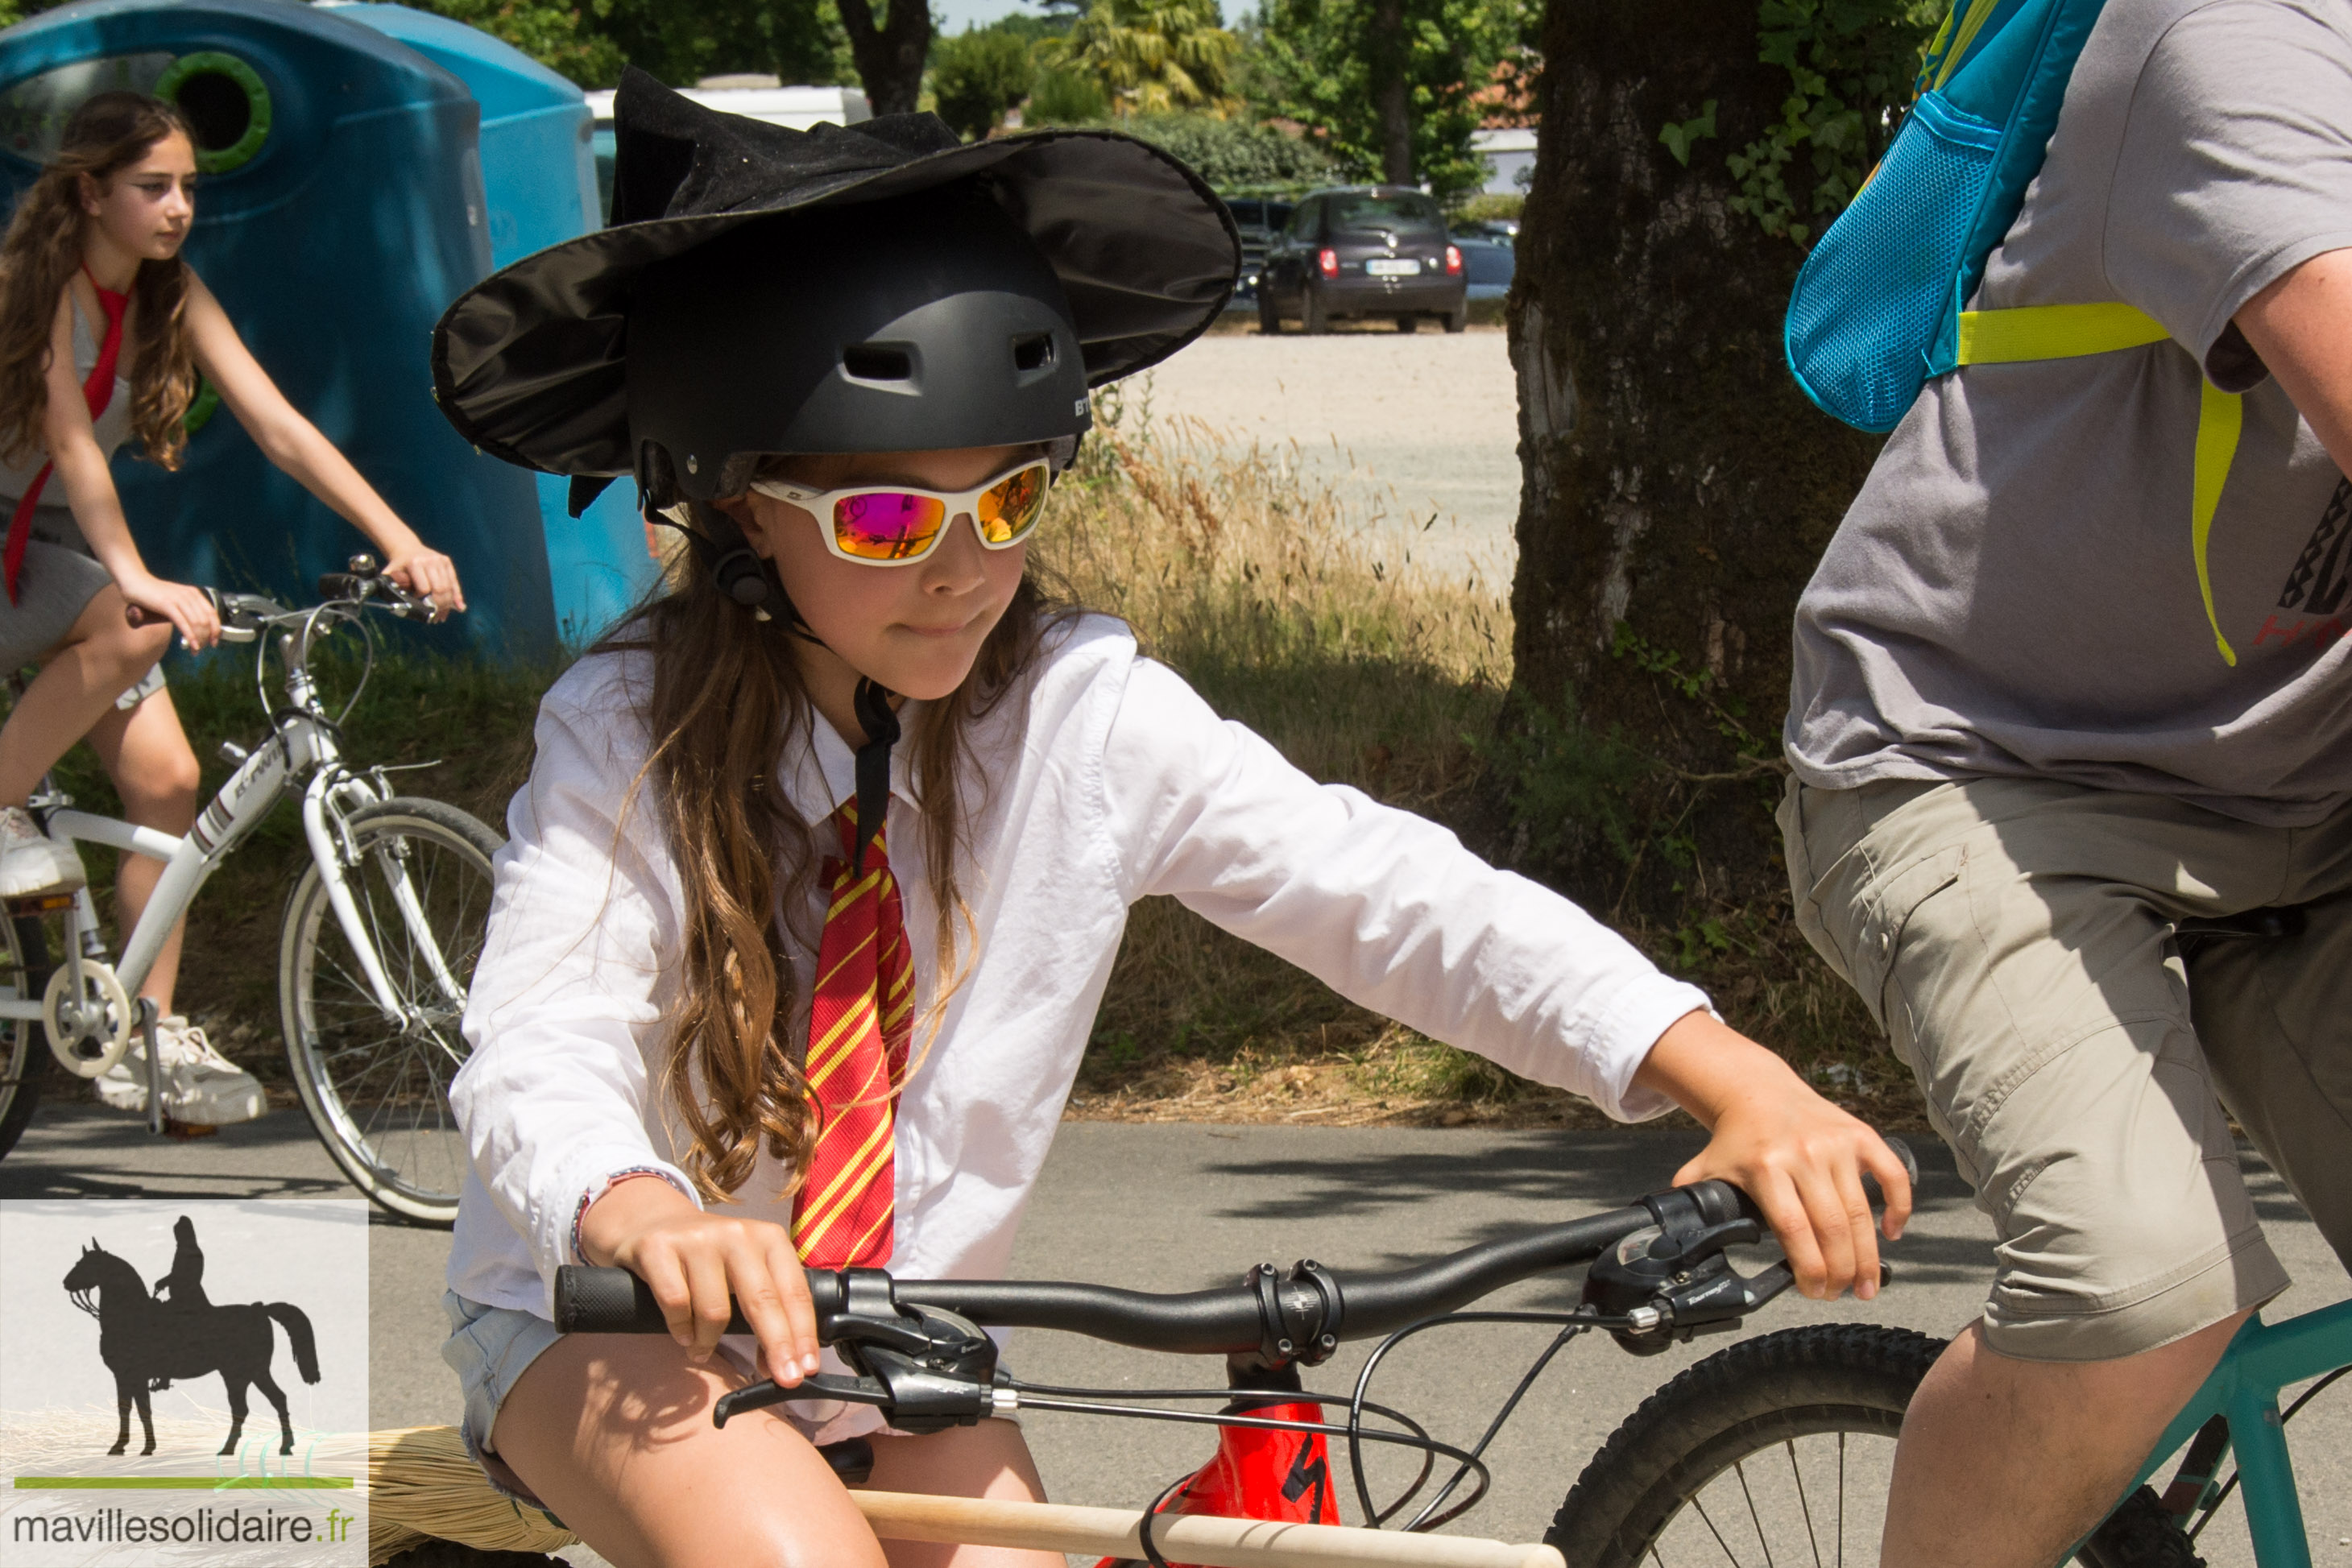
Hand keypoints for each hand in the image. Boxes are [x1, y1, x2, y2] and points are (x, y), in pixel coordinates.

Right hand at [120, 572, 219, 651]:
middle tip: (201, 649)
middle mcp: (189, 595)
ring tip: (195, 650)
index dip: (216, 630)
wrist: (135, 581)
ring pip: (197, 623)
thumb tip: (196, 629)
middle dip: (206, 638)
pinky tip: (191, 644)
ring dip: (198, 639)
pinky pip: (183, 622)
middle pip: (206, 621)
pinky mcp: (167, 604)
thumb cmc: (153, 594)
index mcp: (194, 593)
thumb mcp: (175, 601)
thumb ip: (185, 611)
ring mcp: (178, 599)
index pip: (212, 613)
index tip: (214, 642)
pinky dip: (189, 635)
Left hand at [380, 545, 464, 620]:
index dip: (422, 600)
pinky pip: (454, 582)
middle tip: (435, 618)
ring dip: (447, 604)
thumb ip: (390, 588)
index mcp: (415, 563)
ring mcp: (440, 560)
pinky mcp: (447, 562)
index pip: (424, 589)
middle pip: (440, 589)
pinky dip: (457, 596)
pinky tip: (459, 607)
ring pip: (449, 587)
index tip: (418, 606)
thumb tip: (394, 607)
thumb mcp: (390, 574)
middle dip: (439, 606)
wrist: (407, 548)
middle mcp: (430, 561)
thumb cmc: (398, 565)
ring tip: (443, 616)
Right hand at [578, 1175, 821, 1386]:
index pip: (794, 1291)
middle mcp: (737, 1234)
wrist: (654, 1223)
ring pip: (715, 1310)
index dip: (803, 1334)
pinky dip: (681, 1329)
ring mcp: (697, 1239)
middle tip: (783, 1379)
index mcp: (768, 1238)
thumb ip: (768, 1309)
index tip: (806, 1369)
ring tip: (702, 1348)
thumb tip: (780, 1365)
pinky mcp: (659, 1248)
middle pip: (763, 1300)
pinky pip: (676, 1304)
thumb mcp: (747, 1272)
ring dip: (709, 1342)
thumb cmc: (710, 1259)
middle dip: (777, 1345)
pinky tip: (682, 1334)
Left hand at [1632, 1010, 1912, 1301]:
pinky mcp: (1860, 1134)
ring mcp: (1835, 1144)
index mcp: (1765, 1168)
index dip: (1809, 1269)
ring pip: (1862, 1212)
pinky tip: (1891, 1233)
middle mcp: (1803, 1155)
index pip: (1793, 1230)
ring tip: (1866, 1285)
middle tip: (1842, 1295)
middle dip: (1841, 1272)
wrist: (1758, 1089)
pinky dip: (1899, 1207)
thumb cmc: (1736, 1140)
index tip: (1813, 1293)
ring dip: (1869, 1256)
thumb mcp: (1708, 1169)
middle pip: (1832, 1228)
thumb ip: (1694, 1202)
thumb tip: (1674, 1239)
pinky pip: (1891, 1175)